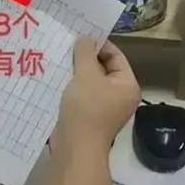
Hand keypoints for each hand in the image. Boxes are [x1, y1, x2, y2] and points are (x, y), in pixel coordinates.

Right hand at [51, 38, 139, 163]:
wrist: (76, 147)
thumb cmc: (86, 108)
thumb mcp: (86, 75)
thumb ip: (86, 53)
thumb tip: (85, 39)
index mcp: (127, 85)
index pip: (116, 56)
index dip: (98, 44)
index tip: (79, 37)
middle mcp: (120, 96)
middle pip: (103, 68)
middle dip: (85, 58)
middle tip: (66, 46)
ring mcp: (105, 108)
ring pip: (91, 82)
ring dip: (76, 71)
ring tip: (59, 60)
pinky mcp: (90, 116)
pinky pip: (83, 94)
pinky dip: (72, 86)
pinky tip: (57, 78)